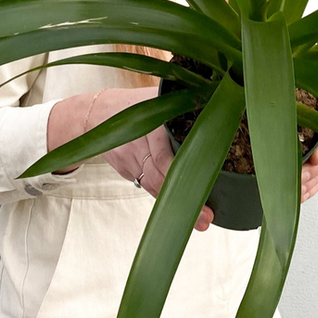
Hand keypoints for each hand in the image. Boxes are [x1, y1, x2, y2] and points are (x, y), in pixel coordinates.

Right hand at [50, 86, 212, 230]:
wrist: (97, 113)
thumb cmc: (135, 103)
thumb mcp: (158, 96)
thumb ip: (184, 104)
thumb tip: (220, 106)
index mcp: (150, 122)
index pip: (166, 156)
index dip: (184, 174)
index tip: (203, 191)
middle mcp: (138, 144)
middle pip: (161, 176)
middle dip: (183, 199)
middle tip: (205, 218)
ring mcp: (130, 159)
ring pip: (154, 185)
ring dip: (174, 204)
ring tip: (197, 221)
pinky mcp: (126, 170)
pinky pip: (146, 184)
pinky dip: (162, 194)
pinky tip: (176, 207)